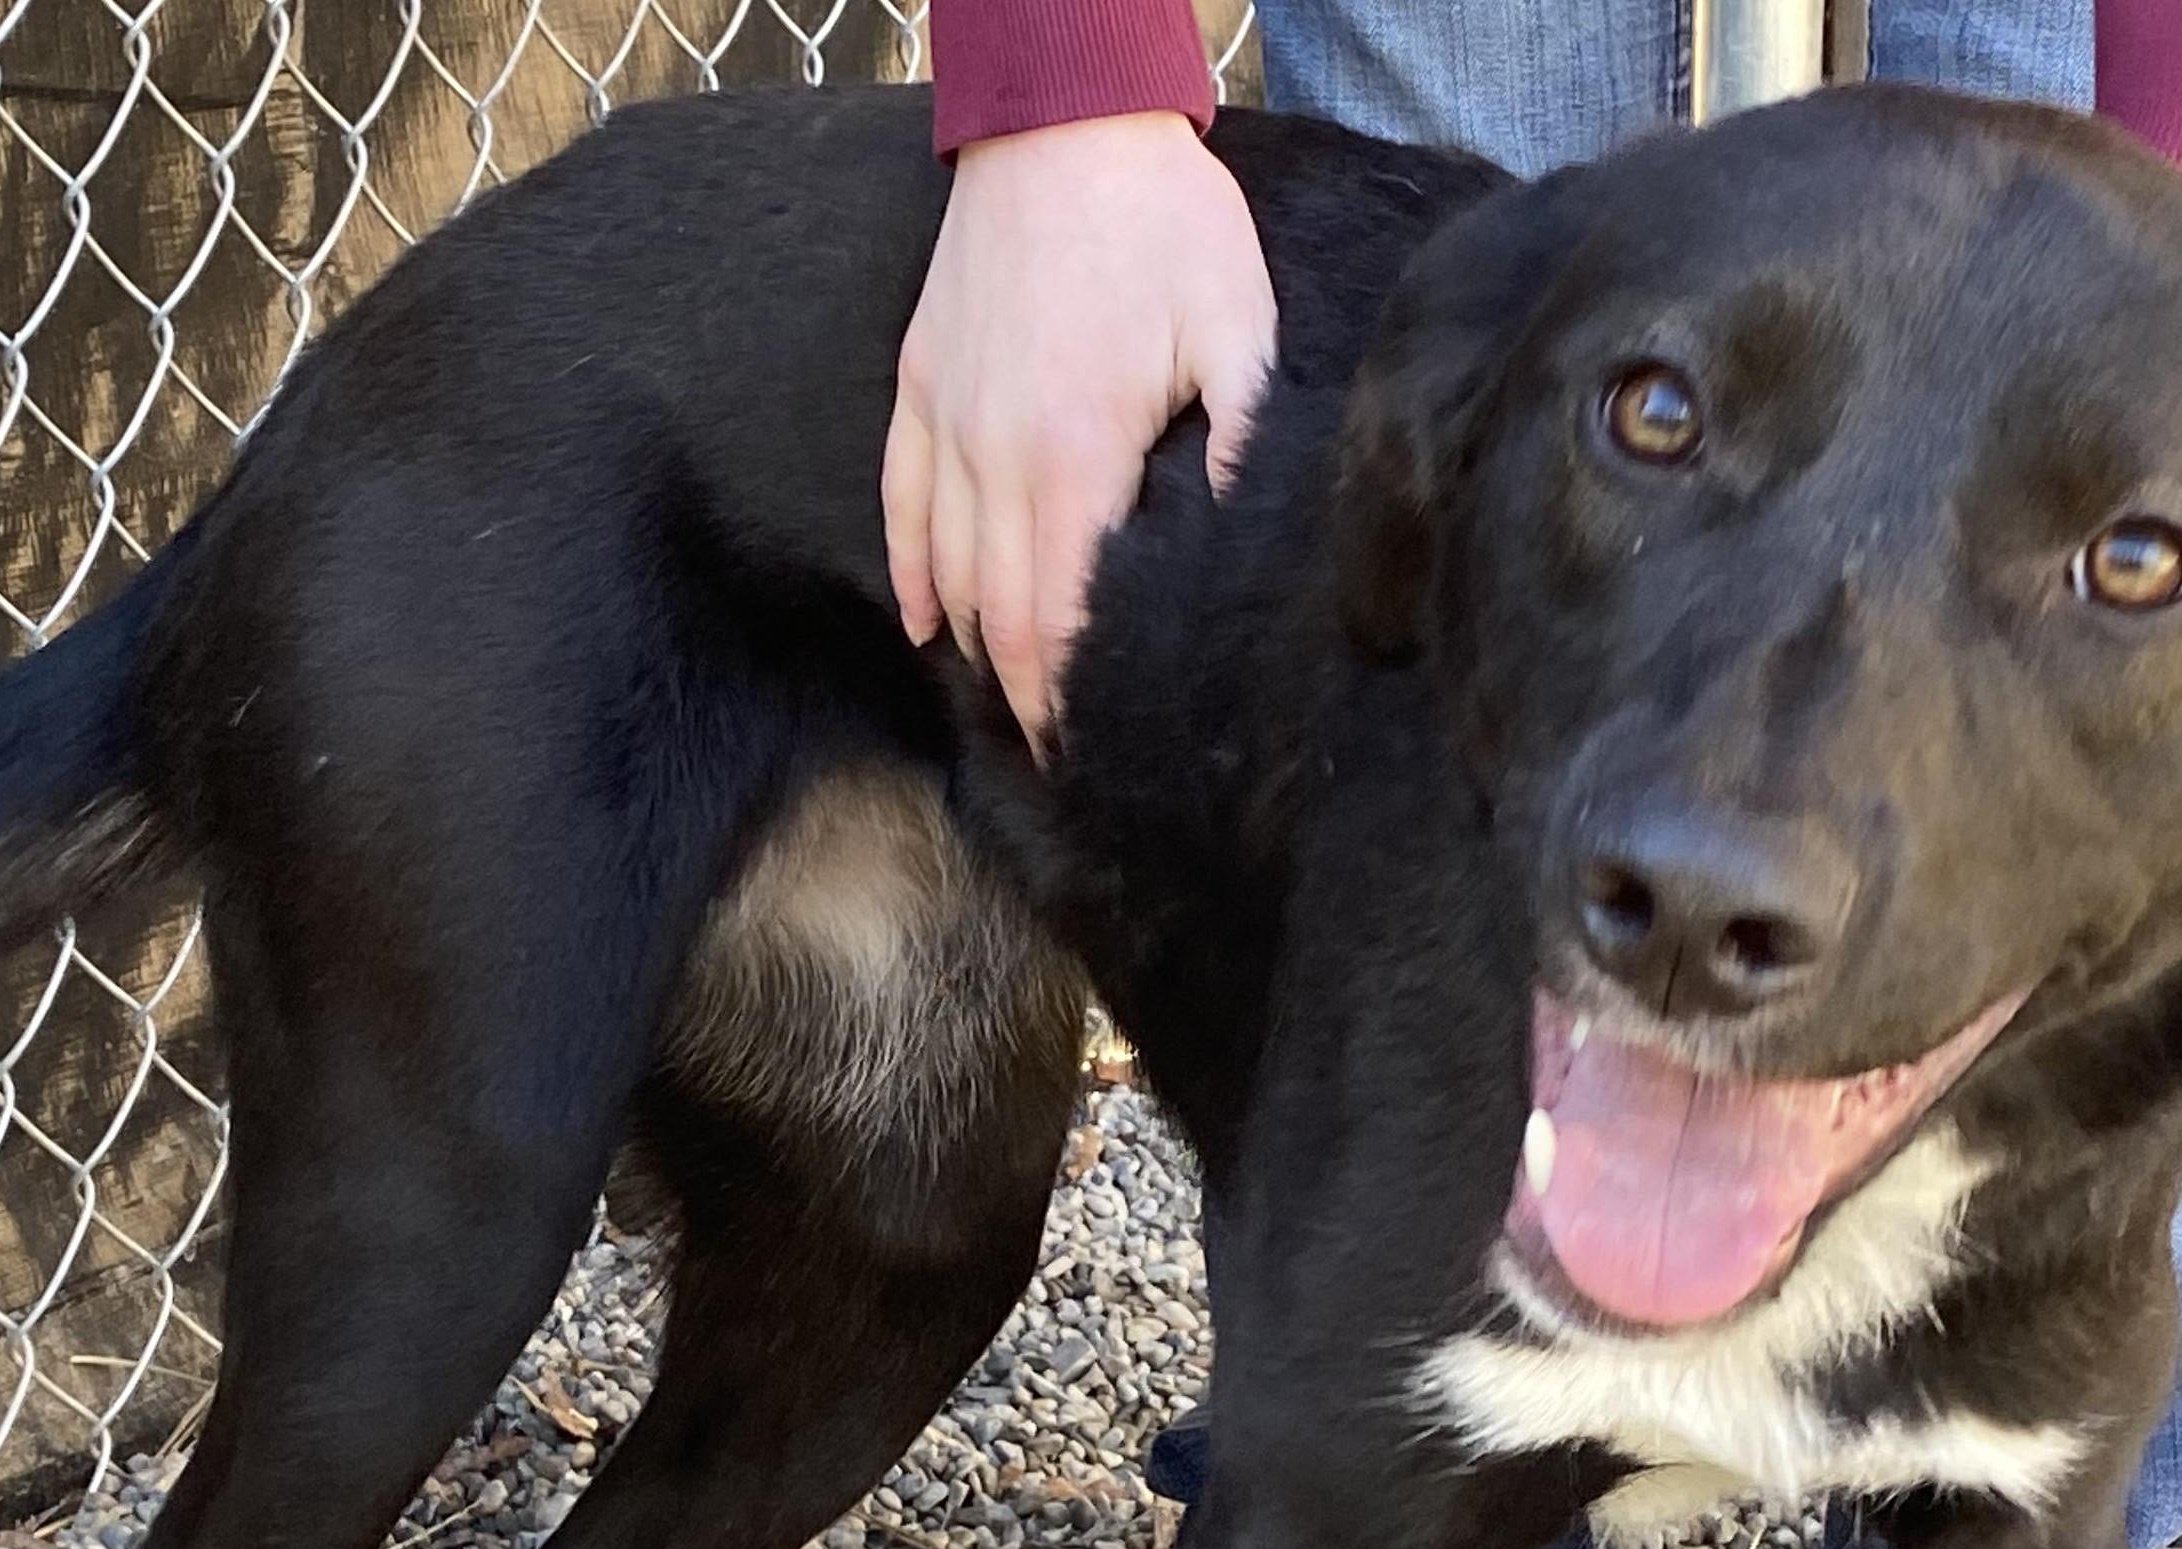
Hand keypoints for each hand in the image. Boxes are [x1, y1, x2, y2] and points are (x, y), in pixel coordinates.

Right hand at [883, 110, 1277, 749]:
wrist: (1065, 119)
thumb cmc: (1163, 224)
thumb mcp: (1236, 333)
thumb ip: (1235, 449)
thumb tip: (1231, 549)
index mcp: (1074, 453)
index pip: (1059, 618)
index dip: (1068, 700)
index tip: (1086, 753)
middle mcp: (996, 451)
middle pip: (999, 616)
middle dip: (1026, 697)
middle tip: (1054, 754)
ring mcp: (948, 419)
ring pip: (948, 572)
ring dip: (978, 648)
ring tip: (1012, 704)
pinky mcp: (920, 384)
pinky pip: (901, 503)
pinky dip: (914, 575)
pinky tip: (931, 629)